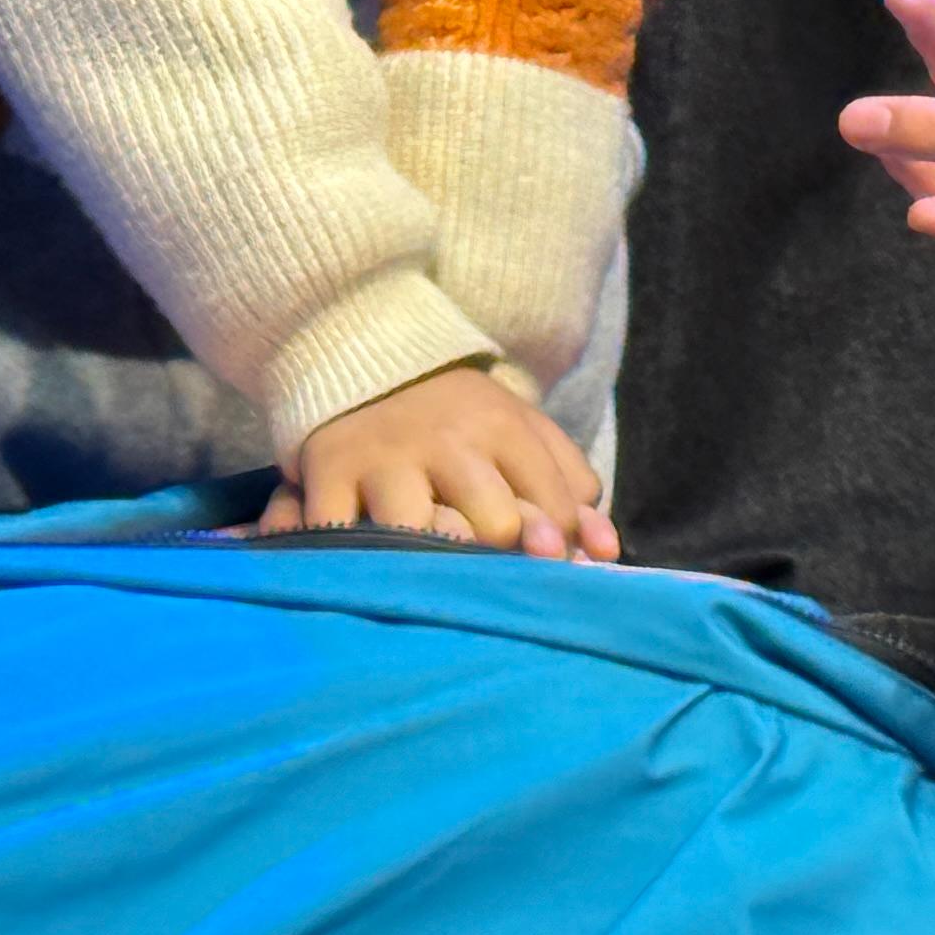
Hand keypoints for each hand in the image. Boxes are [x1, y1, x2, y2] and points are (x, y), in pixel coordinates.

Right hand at [266, 363, 619, 559]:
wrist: (370, 360)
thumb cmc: (461, 421)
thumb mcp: (523, 434)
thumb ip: (570, 488)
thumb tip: (607, 552)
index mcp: (503, 426)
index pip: (552, 504)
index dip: (560, 545)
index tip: (554, 565)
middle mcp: (446, 440)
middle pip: (495, 524)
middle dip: (501, 556)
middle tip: (494, 570)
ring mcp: (384, 458)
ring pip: (418, 530)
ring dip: (427, 560)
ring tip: (433, 574)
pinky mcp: (327, 471)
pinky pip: (337, 531)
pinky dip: (346, 555)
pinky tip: (363, 567)